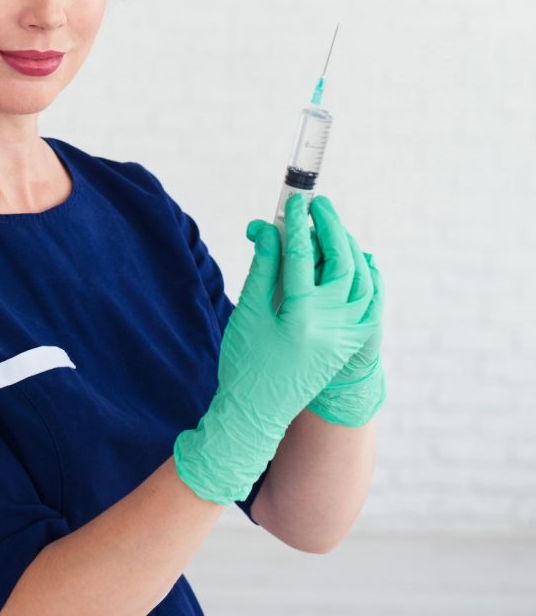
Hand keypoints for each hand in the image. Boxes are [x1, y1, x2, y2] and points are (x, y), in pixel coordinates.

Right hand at [173, 192, 379, 504]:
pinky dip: (368, 276)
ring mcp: (347, 335)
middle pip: (340, 261)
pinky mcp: (353, 342)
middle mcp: (331, 325)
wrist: (258, 413)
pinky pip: (371, 301)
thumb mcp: (249, 313)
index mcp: (301, 318)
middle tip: (318, 205)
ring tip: (331, 227)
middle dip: (330, 227)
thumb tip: (269, 229)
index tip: (293, 202)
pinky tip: (358, 259)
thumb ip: (263, 268)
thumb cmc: (245, 362)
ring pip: (361, 278)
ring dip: (348, 247)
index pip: (300, 256)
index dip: (295, 225)